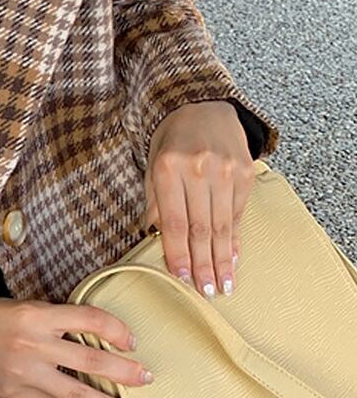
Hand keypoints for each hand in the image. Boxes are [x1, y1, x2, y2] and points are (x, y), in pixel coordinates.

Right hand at [0, 297, 153, 397]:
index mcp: (35, 315)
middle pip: (91, 360)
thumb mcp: (18, 308)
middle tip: (147, 379)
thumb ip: (52, 322)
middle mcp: (33, 345)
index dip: (115, 329)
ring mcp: (24, 374)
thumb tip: (88, 338)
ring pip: (78, 393)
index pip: (89, 318)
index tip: (131, 340)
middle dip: (124, 372)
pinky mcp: (14, 395)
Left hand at [142, 99, 256, 298]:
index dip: (178, 253)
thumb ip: (154, 200)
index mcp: (168, 169)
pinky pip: (238, 213)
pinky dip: (235, 238)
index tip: (182, 278)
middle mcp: (199, 170)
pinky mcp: (244, 172)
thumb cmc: (170, 139)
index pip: (173, 222)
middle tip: (207, 292)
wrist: (202, 104)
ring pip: (222, 224)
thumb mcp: (151, 164)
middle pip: (200, 228)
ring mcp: (225, 171)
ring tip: (223, 285)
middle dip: (204, 264)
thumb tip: (155, 237)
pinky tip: (233, 258)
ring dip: (223, 259)